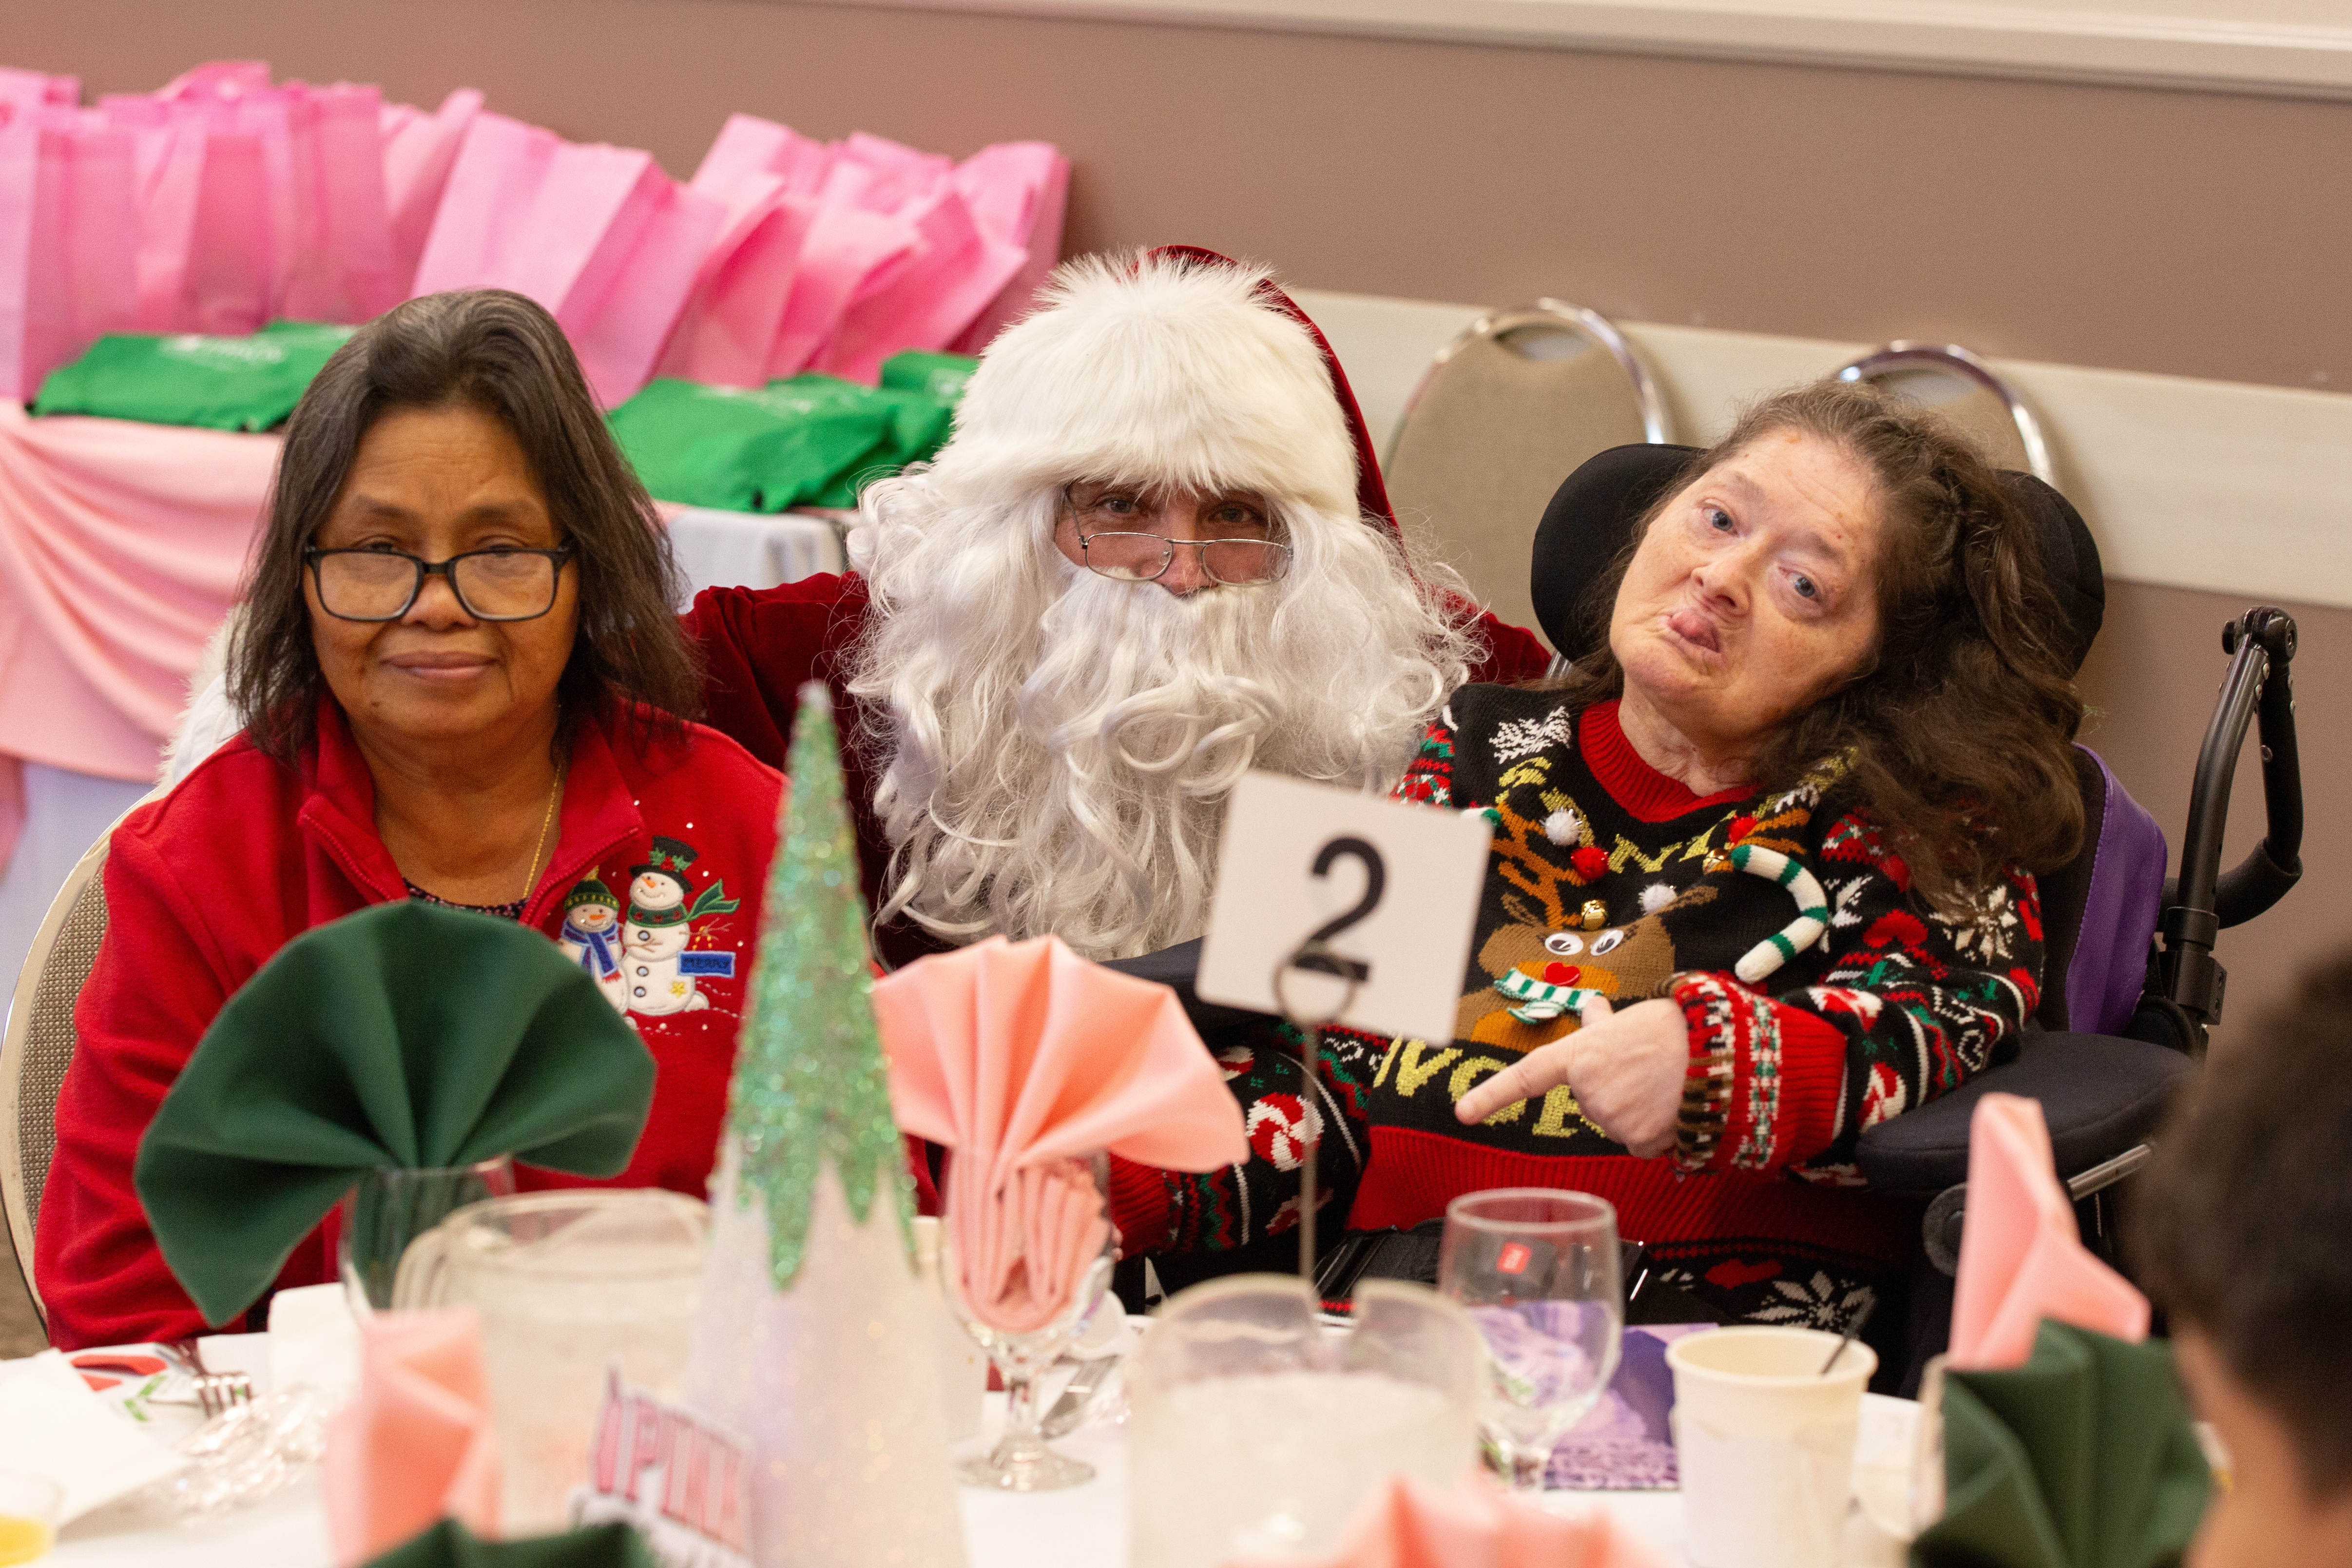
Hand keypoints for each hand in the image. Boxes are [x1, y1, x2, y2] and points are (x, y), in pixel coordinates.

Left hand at [1452, 995, 1691, 1156]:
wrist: (1719, 1051)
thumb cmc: (1675, 1028)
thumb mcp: (1631, 1021)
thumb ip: (1603, 1027)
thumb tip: (1593, 1008)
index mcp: (1580, 1055)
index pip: (1527, 1076)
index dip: (1492, 1096)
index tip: (1462, 1113)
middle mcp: (1588, 1090)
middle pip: (1593, 1106)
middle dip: (1617, 1093)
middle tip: (1647, 1071)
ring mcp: (1611, 1118)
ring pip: (1619, 1126)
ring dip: (1640, 1112)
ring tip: (1666, 1085)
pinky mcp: (1638, 1141)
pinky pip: (1642, 1145)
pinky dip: (1658, 1132)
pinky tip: (1673, 1107)